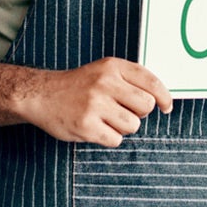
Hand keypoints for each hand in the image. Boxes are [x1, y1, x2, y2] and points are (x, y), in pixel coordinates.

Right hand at [17, 57, 173, 147]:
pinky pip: (116, 140)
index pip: (151, 82)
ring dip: (123, 127)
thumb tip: (161, 100)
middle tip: (124, 112)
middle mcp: (104, 83)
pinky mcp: (86, 125)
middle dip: (140, 113)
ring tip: (106, 119)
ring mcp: (94, 105)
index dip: (164, 97)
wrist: (41, 95)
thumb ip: (130, 80)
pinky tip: (96, 128)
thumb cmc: (79, 85)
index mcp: (112, 66)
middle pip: (145, 106)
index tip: (166, 107)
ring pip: (132, 126)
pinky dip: (109, 138)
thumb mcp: (104, 71)